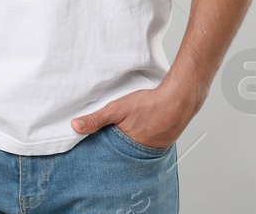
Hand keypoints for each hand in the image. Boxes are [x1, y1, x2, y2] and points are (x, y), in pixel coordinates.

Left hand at [70, 85, 198, 148]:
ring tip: (125, 138)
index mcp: (126, 148)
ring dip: (129, 146)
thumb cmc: (150, 104)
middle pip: (122, 155)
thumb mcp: (118, 109)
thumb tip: (75, 126)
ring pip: (135, 151)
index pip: (108, 156)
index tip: (93, 154)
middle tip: (110, 144)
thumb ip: (96, 119)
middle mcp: (140, 154)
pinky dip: (142, 141)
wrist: (179, 99)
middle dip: (114, 151)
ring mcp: (153, 151)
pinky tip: (141, 132)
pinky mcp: (162, 145)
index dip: (101, 153)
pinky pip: (147, 147)